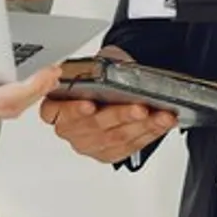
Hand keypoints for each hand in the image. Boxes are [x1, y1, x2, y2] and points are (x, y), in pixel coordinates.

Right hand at [38, 47, 175, 163]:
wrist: (114, 86)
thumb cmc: (100, 75)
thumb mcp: (96, 62)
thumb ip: (99, 65)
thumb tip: (115, 66)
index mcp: (56, 105)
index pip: (53, 112)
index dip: (72, 110)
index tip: (89, 105)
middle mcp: (70, 128)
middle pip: (92, 126)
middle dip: (119, 116)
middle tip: (138, 108)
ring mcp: (89, 143)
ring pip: (115, 139)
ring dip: (141, 126)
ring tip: (159, 115)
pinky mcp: (109, 153)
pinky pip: (131, 146)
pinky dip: (150, 133)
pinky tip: (162, 122)